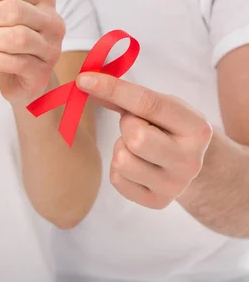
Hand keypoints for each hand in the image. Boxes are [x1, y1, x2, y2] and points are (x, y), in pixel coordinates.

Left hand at [76, 72, 212, 208]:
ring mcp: (175, 185)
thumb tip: (86, 82)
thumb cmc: (167, 128)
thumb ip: (124, 96)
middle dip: (126, 127)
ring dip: (121, 148)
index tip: (83, 79)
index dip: (113, 89)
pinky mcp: (157, 202)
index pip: (149, 104)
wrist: (188, 165)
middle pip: (136, 138)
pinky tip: (136, 164)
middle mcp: (191, 161)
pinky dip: (118, 168)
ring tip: (137, 147)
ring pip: (122, 160)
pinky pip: (117, 179)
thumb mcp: (157, 107)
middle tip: (135, 126)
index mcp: (197, 128)